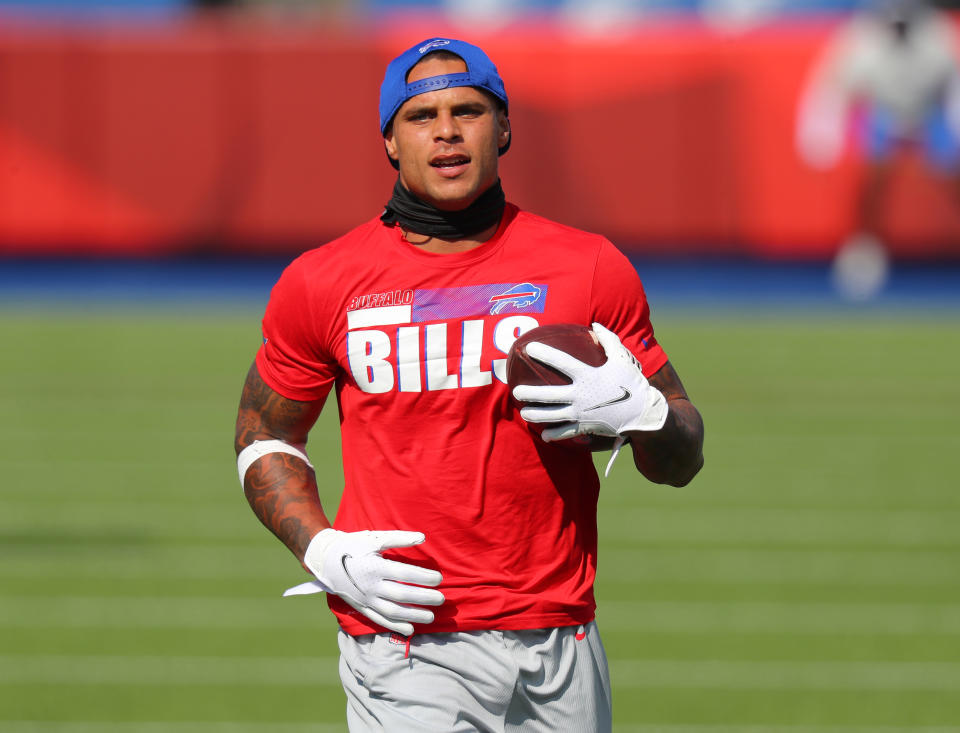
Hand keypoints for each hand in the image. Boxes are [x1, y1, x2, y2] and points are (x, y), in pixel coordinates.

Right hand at [302, 528, 443, 635]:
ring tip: (431, 617)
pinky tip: (410, 629)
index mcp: (375, 567)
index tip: (439, 579)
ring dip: (413, 615)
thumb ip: (399, 538)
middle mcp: (370, 586)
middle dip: (423, 598)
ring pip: (392, 611)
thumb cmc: (353, 546)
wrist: (325, 560)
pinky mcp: (361, 607)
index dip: (423, 577)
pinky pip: (379, 620)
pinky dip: (395, 626)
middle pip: (402, 595)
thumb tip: (422, 537)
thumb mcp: (375, 538)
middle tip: (441, 599)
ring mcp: (365, 599)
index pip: (404, 574)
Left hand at [512, 322, 667, 442]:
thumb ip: (608, 341)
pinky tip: (544, 435)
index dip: (544, 353)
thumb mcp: (622, 359)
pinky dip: (554, 434)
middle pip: (549, 394)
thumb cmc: (632, 383)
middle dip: (530, 393)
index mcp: (588, 376)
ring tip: (524, 412)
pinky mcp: (586, 427)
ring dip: (535, 414)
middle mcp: (581, 395)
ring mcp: (581, 413)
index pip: (561, 362)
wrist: (643, 413)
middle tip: (516, 391)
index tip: (528, 348)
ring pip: (552, 415)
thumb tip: (596, 325)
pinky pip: (566, 432)